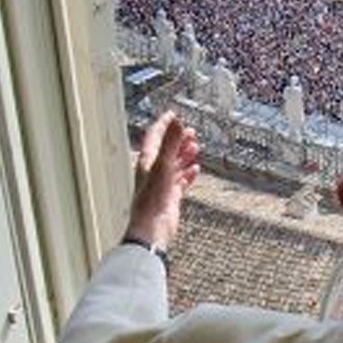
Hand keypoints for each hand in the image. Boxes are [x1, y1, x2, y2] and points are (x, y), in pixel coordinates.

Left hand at [125, 111, 199, 252]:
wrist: (152, 227)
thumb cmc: (152, 198)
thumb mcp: (163, 164)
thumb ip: (171, 142)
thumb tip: (178, 121)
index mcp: (147, 161)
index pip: (154, 136)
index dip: (164, 124)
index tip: (173, 114)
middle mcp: (153, 171)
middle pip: (166, 149)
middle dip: (179, 139)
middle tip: (191, 132)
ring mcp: (162, 184)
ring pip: (174, 165)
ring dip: (184, 155)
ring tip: (195, 148)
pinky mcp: (171, 197)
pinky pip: (181, 181)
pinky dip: (188, 174)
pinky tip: (195, 170)